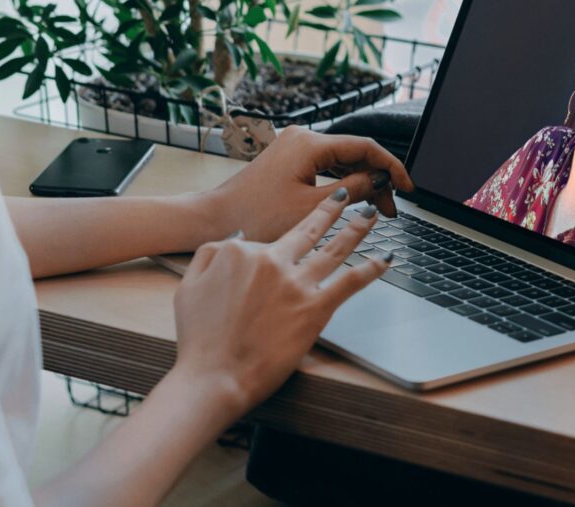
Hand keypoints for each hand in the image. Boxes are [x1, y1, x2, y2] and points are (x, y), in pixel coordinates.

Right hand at [172, 187, 388, 413]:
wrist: (214, 377)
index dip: (275, 248)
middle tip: (345, 197)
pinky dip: (371, 268)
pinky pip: (350, 282)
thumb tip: (237, 239)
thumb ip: (210, 255)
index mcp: (241, 252)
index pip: (268, 240)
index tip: (284, 247)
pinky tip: (386, 259)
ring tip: (371, 215)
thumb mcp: (188, 286)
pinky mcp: (315, 309)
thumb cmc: (199, 340)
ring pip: (335, 248)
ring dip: (356, 228)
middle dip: (331, 209)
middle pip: (309, 229)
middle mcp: (272, 261)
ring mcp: (296, 284)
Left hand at [203, 126, 413, 243]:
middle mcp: (303, 138)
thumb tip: (379, 181)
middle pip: (355, 153)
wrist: (215, 219)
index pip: (365, 147)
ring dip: (362, 182)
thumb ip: (352, 190)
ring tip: (378, 209)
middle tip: (391, 209)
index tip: (408, 187)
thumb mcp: (312, 208)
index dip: (391, 167)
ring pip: (342, 160)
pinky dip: (343, 183)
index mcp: (310, 143)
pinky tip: (355, 201)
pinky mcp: (289, 160)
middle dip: (378, 179)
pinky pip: (326, 166)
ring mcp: (295, 148)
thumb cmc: (256, 216)